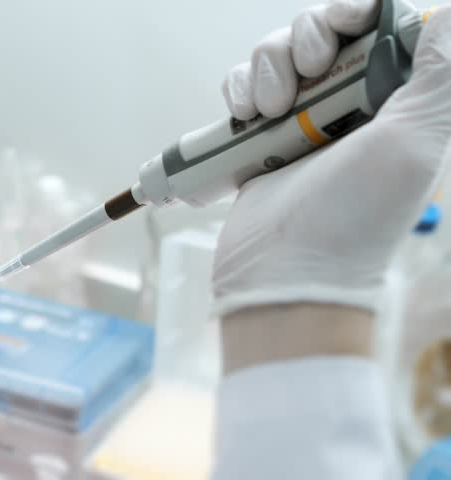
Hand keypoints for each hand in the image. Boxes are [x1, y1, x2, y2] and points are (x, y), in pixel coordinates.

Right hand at [214, 0, 450, 316]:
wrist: (284, 270)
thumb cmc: (354, 215)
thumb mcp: (414, 141)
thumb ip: (440, 75)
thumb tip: (446, 16)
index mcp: (394, 101)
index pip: (376, 28)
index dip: (355, 12)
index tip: (345, 18)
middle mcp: (347, 105)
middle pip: (319, 31)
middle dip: (305, 39)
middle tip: (306, 74)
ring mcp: (297, 121)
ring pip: (274, 54)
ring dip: (266, 68)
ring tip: (268, 111)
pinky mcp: (255, 137)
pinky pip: (241, 86)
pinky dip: (237, 91)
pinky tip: (244, 118)